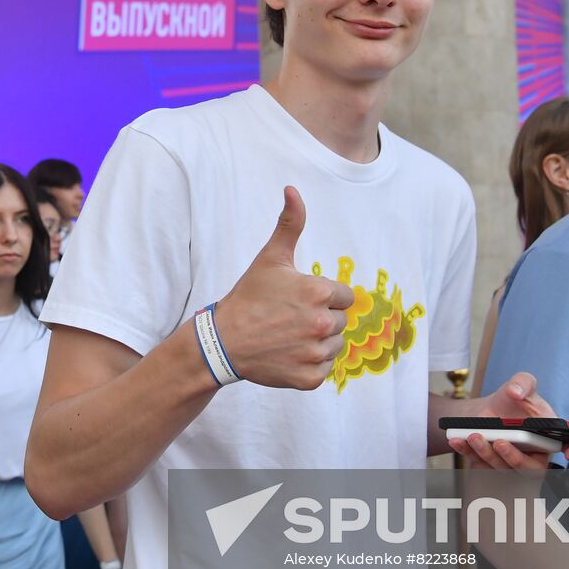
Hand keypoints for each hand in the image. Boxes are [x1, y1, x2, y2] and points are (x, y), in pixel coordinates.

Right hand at [211, 187, 353, 389]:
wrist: (223, 341)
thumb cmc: (249, 297)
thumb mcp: (270, 258)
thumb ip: (289, 224)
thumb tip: (292, 189)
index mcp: (320, 293)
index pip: (345, 296)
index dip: (323, 296)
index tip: (299, 299)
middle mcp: (323, 324)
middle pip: (341, 321)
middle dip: (321, 318)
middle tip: (290, 318)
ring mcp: (316, 354)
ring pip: (335, 346)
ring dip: (318, 342)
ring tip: (289, 336)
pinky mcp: (309, 378)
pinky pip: (324, 369)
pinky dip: (310, 364)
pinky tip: (289, 354)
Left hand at [448, 372, 568, 469]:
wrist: (489, 409)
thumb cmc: (514, 400)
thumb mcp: (521, 383)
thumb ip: (523, 382)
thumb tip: (515, 392)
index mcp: (552, 436)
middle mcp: (535, 455)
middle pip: (531, 468)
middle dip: (515, 459)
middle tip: (500, 442)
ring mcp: (511, 463)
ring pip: (502, 468)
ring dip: (487, 454)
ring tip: (474, 435)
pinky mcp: (490, 465)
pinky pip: (478, 464)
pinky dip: (467, 453)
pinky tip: (458, 440)